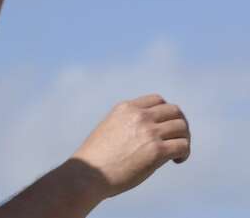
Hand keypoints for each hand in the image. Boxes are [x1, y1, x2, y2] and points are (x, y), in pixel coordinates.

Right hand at [71, 93, 190, 197]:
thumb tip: (148, 133)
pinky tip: (176, 161)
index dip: (166, 114)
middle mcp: (139, 116)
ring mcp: (149, 132)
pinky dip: (184, 153)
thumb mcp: (110, 128)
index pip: (158, 100)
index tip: (164, 127)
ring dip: (184, 139)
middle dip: (180, 125)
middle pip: (175, 111)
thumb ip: (128, 124)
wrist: (90, 173)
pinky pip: (183, 145)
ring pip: (182, 127)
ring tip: (176, 153)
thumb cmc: (96, 157)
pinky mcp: (157, 150)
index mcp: (126, 108)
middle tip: (177, 140)